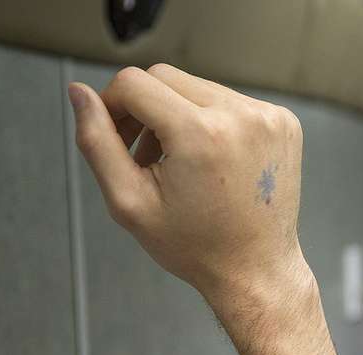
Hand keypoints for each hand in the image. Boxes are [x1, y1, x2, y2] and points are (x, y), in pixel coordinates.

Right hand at [68, 64, 308, 312]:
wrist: (256, 270)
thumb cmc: (197, 246)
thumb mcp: (129, 201)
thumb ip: (97, 142)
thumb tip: (79, 93)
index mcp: (201, 134)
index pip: (133, 83)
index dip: (112, 106)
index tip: (115, 136)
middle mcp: (241, 118)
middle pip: (165, 77)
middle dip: (143, 109)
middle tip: (142, 154)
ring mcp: (268, 118)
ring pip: (197, 87)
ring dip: (177, 114)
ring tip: (176, 161)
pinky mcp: (284, 123)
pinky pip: (230, 101)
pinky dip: (212, 121)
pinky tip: (209, 159)